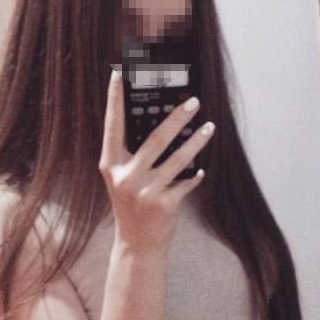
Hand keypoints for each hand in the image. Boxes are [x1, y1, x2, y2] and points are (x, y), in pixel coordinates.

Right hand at [98, 69, 214, 253]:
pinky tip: (201, 169)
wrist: (137, 245)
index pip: (113, 125)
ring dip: (196, 141)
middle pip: (155, 138)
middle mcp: (125, 176)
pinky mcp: (164, 204)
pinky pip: (186, 181)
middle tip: (193, 100)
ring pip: (177, 158)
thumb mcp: (123, 180)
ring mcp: (145, 191)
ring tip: (209, 127)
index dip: (115, 99)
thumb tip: (161, 125)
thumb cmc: (132, 207)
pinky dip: (195, 174)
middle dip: (176, 116)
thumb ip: (133, 156)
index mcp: (111, 165)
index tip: (119, 73)